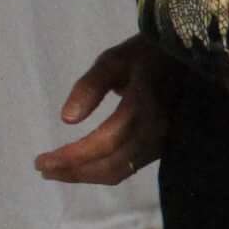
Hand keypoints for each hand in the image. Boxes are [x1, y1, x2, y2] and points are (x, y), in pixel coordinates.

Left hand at [35, 36, 168, 185]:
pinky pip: (131, 166)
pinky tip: (86, 166)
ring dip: (88, 174)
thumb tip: (67, 118)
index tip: (41, 161)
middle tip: (44, 169)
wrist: (187, 55)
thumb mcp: (113, 60)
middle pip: (112, 164)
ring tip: (58, 171)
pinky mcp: (163, 144)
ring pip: (122, 169)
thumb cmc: (146, 53)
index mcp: (142, 107)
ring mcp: (162, 140)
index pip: (104, 142)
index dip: (72, 156)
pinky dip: (104, 170)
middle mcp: (155, 131)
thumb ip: (90, 87)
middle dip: (75, 171)